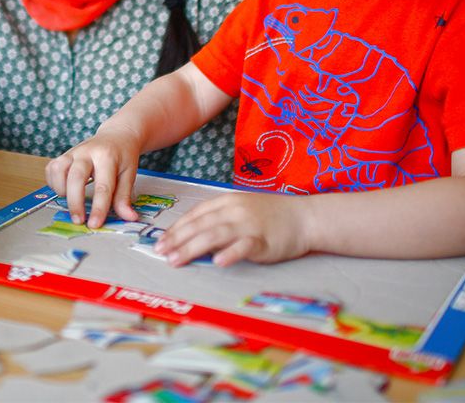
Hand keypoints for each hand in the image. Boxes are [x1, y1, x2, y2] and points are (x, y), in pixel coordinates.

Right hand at [45, 126, 141, 228]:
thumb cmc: (123, 156)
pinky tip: (64, 190)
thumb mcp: (129, 174)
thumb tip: (129, 218)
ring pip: (58, 169)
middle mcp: (87, 152)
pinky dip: (53, 183)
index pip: (102, 186)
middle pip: (75, 177)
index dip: (98, 207)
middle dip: (75, 202)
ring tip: (71, 200)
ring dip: (61, 190)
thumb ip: (124, 197)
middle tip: (79, 220)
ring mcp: (73, 152)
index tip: (95, 224)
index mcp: (107, 157)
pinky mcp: (64, 154)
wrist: (116, 135)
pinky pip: (51, 168)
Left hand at [155, 192, 311, 266]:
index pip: (194, 215)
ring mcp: (248, 224)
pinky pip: (244, 246)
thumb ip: (218, 220)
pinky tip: (218, 262)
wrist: (305, 217)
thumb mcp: (240, 210)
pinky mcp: (264, 240)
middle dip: (176, 240)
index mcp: (226, 201)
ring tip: (176, 260)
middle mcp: (234, 210)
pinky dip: (230, 254)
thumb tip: (193, 236)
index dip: (176, 229)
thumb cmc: (271, 215)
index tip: (160, 241)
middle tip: (160, 253)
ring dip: (191, 248)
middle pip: (199, 226)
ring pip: (214, 235)